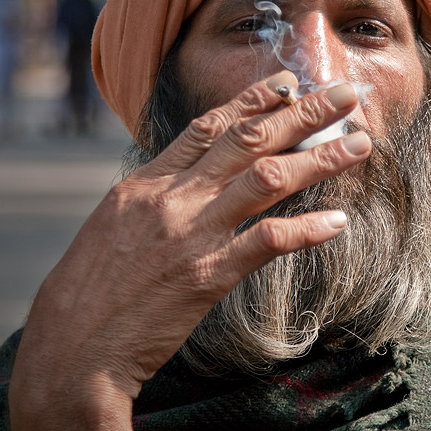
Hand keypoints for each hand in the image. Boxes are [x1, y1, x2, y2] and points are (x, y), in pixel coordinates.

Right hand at [8, 71, 370, 430]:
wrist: (71, 348)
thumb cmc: (88, 291)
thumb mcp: (113, 226)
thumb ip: (154, 195)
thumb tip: (188, 175)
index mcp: (147, 183)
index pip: (210, 126)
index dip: (255, 99)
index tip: (289, 82)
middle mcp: (173, 198)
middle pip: (249, 139)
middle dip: (303, 112)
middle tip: (344, 95)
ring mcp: (192, 234)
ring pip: (268, 178)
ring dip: (320, 157)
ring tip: (359, 143)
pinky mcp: (209, 276)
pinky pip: (268, 242)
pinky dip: (307, 229)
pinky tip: (339, 222)